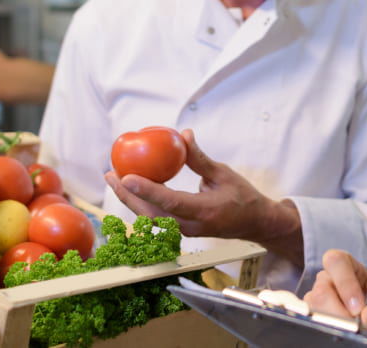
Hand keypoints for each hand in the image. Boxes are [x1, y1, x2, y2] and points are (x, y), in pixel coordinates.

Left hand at [104, 129, 302, 265]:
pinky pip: (157, 217)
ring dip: (130, 199)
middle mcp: (190, 226)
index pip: (170, 201)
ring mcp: (184, 232)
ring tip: (115, 180)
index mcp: (204, 211)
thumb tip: (184, 135)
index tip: (127, 177)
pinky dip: (142, 203)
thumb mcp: (223, 174)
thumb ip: (199, 158)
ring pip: (150, 217)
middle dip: (127, 195)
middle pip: (151, 213)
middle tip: (111, 174)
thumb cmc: (243, 197)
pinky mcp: (181, 231)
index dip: (146, 190)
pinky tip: (133, 189)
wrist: (255, 223)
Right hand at [303, 249, 366, 332]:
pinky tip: (341, 337)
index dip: (345, 282)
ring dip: (334, 325)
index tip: (358, 308)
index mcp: (349, 268)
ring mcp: (317, 302)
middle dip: (339, 313)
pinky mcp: (312, 319)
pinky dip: (328, 332)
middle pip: (321, 290)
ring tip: (351, 335)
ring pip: (313, 310)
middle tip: (355, 329)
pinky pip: (311, 324)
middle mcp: (328, 282)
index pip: (336, 261)